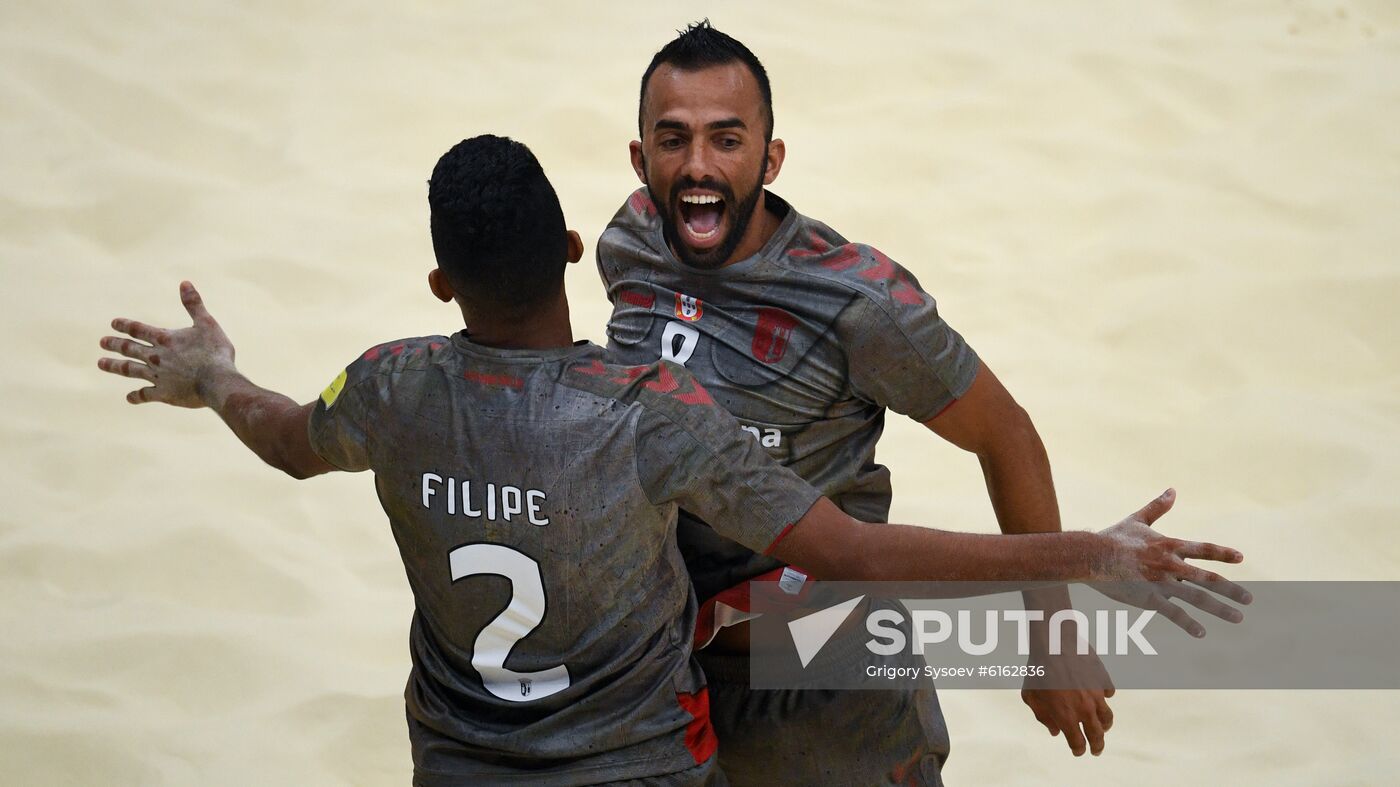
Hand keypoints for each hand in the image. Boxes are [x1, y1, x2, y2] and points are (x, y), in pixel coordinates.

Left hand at [98, 281, 235, 407]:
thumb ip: (193, 305)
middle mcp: (156, 357)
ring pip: (130, 370)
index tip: (113, 324)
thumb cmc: (215, 352)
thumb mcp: (207, 324)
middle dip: (114, 344)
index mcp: (164, 339)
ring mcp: (157, 376)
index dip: (125, 326)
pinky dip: (136, 396)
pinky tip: (129, 397)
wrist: (217, 382)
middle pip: (130, 349)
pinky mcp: (164, 394)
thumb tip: (184, 283)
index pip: (138, 330)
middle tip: (102, 342)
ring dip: (115, 366)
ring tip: (101, 363)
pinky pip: (145, 395)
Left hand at [1022, 645, 1114, 756]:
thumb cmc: (1038, 670)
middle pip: (1097, 735)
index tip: (1078, 751)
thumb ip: (1043, 717)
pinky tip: (1101, 698)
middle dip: (1097, 746)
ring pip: (1107, 717)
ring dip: (1105, 726)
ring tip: (1103, 728)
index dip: (1078, 750)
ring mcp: (1096, 695)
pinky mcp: (1102, 681)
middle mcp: (1084, 710)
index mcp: (1066, 717)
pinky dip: (1105, 698)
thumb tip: (1054, 731)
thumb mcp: (1031, 697)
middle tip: (1096, 750)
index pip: (1077, 743)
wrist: (1054, 644)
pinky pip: (1108, 693)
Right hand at [1093, 488, 1251, 636]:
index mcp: (1169, 545)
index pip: (1203, 549)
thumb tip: (1172, 490)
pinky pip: (1173, 613)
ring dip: (1220, 608)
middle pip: (1208, 578)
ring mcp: (1162, 583)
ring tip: (1238, 617)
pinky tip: (1201, 633)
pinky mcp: (1149, 599)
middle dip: (1231, 589)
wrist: (1092, 555)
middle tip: (1249, 599)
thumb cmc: (1113, 537)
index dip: (1222, 553)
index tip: (1240, 558)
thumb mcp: (1137, 519)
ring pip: (1198, 598)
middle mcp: (1171, 565)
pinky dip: (1189, 623)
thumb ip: (1157, 507)